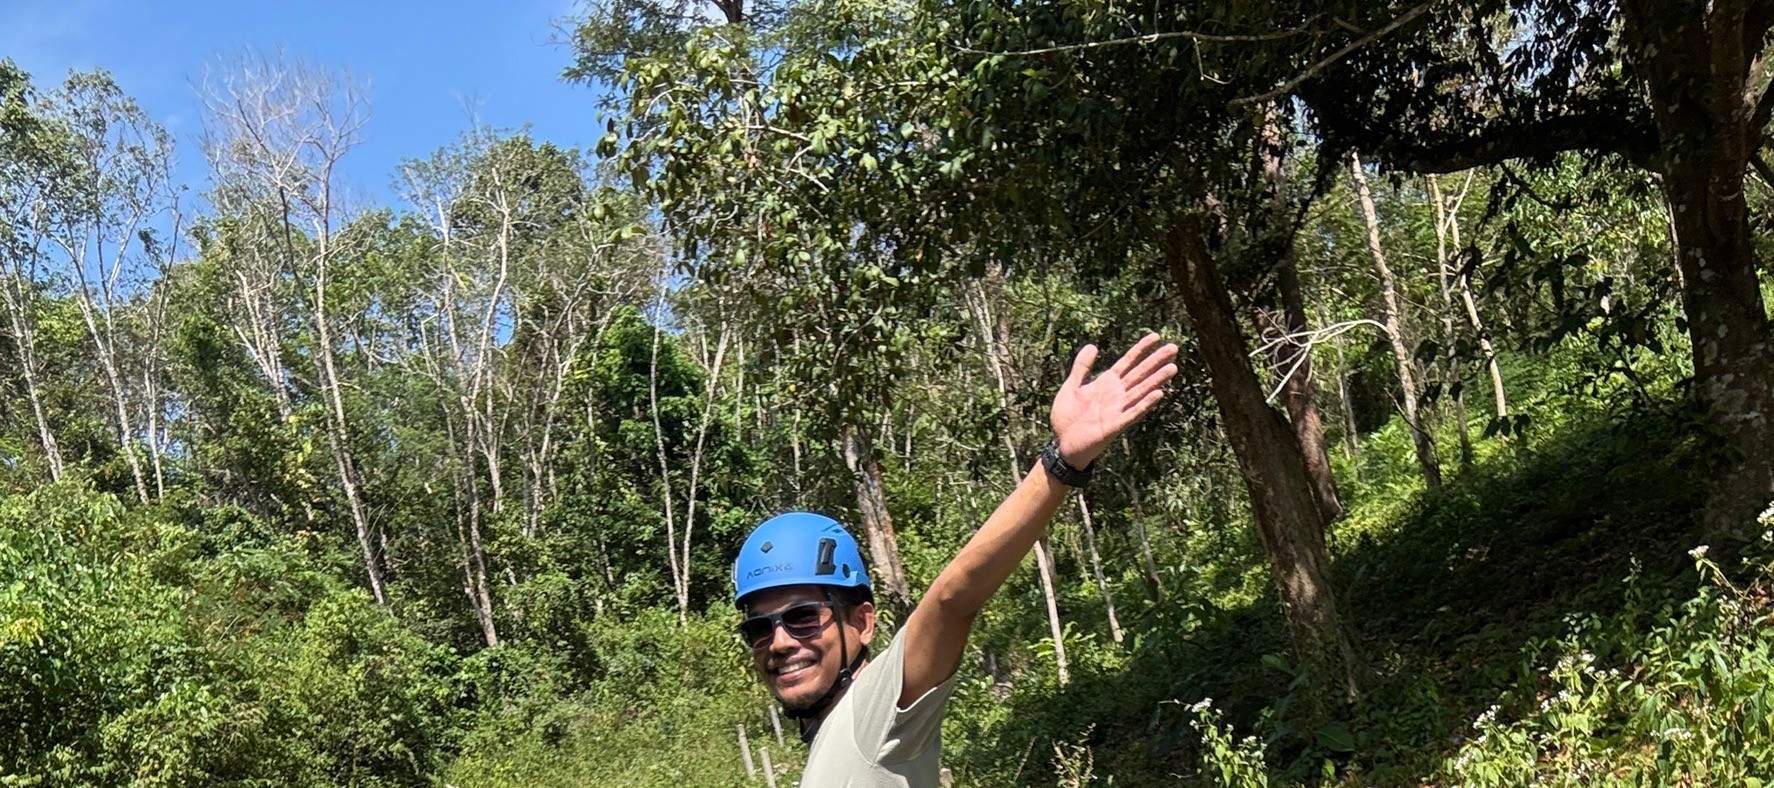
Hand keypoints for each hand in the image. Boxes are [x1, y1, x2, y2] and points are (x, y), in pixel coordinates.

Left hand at [1049, 333, 1178, 466]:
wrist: (1062, 444)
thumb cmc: (1067, 417)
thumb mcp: (1071, 387)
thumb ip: (1081, 367)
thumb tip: (1093, 345)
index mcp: (1106, 383)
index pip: (1128, 362)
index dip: (1141, 349)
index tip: (1156, 336)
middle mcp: (1116, 394)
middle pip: (1140, 374)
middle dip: (1156, 361)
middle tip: (1174, 347)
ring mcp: (1118, 409)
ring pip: (1141, 391)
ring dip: (1156, 380)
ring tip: (1172, 367)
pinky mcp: (1115, 425)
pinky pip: (1133, 413)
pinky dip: (1145, 404)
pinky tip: (1159, 394)